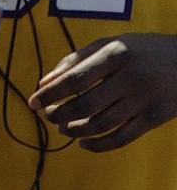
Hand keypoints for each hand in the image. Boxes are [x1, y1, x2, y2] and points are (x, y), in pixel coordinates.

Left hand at [29, 33, 176, 150]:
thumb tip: (44, 83)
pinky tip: (84, 142)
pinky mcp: (156, 118)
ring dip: (76, 130)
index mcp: (116, 54)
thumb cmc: (143, 50)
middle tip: (48, 116)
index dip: (51, 94)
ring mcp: (146, 100)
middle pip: (86, 105)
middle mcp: (131, 77)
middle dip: (60, 114)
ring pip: (102, 124)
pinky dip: (99, 145)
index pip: (76, 78)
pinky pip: (123, 138)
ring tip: (63, 128)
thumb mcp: (111, 44)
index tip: (33, 103)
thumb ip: (76, 60)